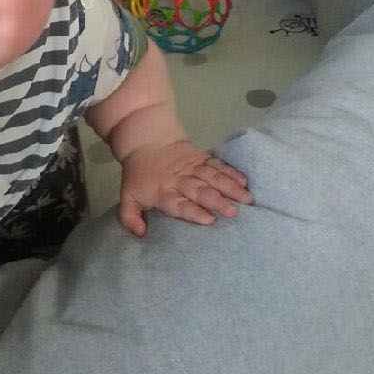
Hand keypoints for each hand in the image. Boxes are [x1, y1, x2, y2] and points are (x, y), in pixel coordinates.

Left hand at [119, 140, 251, 235]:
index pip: (180, 204)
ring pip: (213, 178)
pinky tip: (244, 181)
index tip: (209, 219)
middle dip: (218, 201)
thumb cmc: (139, 175)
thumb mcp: (127, 196)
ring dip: (230, 188)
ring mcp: (193, 168)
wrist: (146, 140)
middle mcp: (181, 181)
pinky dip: (231, 172)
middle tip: (234, 212)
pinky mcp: (202, 158)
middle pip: (201, 191)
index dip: (194, 211)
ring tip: (247, 198)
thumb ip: (129, 217)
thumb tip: (140, 234)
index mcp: (164, 193)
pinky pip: (218, 165)